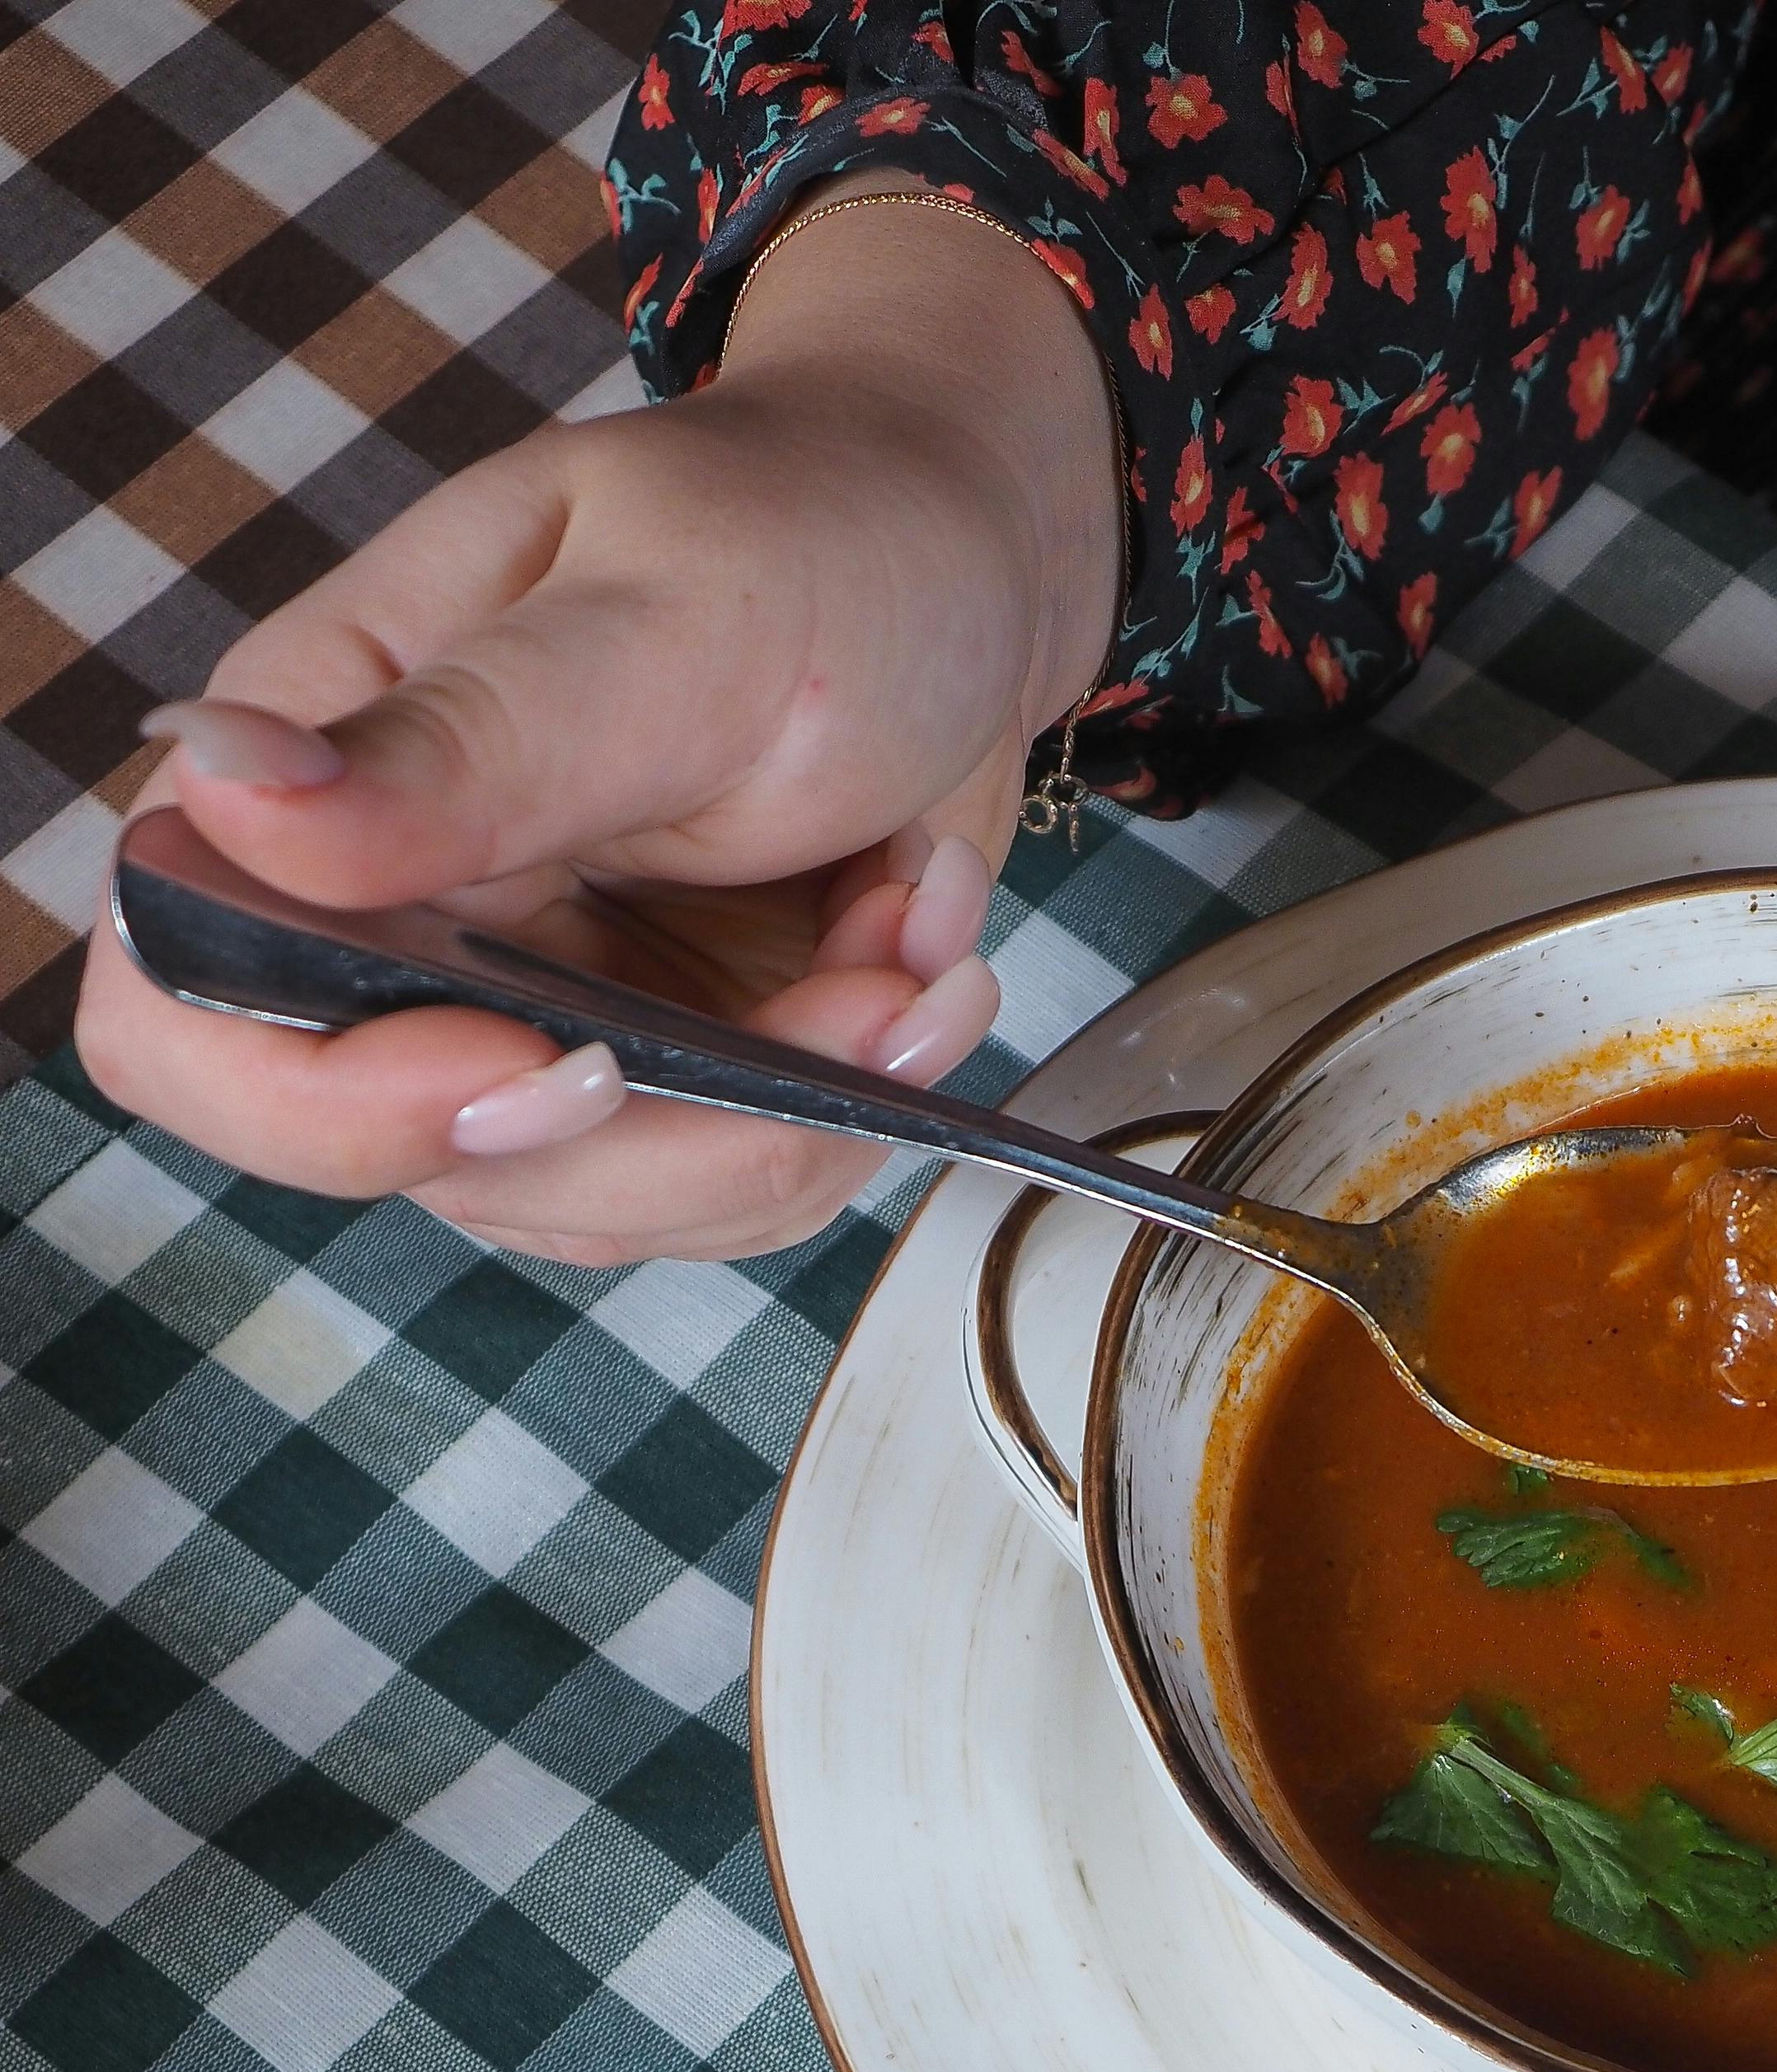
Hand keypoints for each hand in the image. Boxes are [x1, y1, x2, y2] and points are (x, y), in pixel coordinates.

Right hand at [74, 187, 1120, 1267]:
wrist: (961, 562)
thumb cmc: (804, 536)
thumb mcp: (658, 623)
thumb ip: (462, 742)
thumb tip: (229, 790)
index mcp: (318, 787)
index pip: (186, 1018)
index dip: (335, 1105)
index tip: (563, 1065)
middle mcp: (401, 929)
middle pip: (446, 1162)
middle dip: (689, 1119)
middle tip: (867, 981)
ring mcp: (536, 1020)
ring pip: (624, 1200)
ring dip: (809, 1105)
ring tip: (912, 934)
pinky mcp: (668, 1078)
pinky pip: (741, 1185)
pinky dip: (861, 1098)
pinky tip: (913, 953)